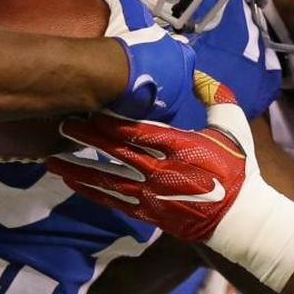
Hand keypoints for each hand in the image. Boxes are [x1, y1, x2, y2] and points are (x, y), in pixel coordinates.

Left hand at [50, 71, 246, 240]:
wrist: (240, 220)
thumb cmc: (239, 169)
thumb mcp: (233, 127)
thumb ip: (216, 97)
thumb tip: (199, 72)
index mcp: (182, 147)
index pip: (140, 131)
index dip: (113, 120)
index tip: (91, 108)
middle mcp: (163, 171)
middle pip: (118, 152)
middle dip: (88, 138)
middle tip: (63, 125)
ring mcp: (154, 195)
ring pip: (109, 180)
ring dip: (80, 169)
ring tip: (52, 160)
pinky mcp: (150, 214)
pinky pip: (115, 202)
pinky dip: (93, 192)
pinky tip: (73, 183)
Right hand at [99, 0, 195, 121]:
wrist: (114, 74)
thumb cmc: (128, 41)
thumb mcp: (127, 11)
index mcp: (184, 59)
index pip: (181, 55)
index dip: (166, 54)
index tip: (151, 53)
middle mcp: (184, 84)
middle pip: (173, 79)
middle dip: (160, 76)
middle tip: (138, 72)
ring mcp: (170, 106)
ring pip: (161, 99)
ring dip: (149, 94)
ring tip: (128, 89)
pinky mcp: (153, 122)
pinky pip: (147, 115)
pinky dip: (137, 110)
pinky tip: (122, 105)